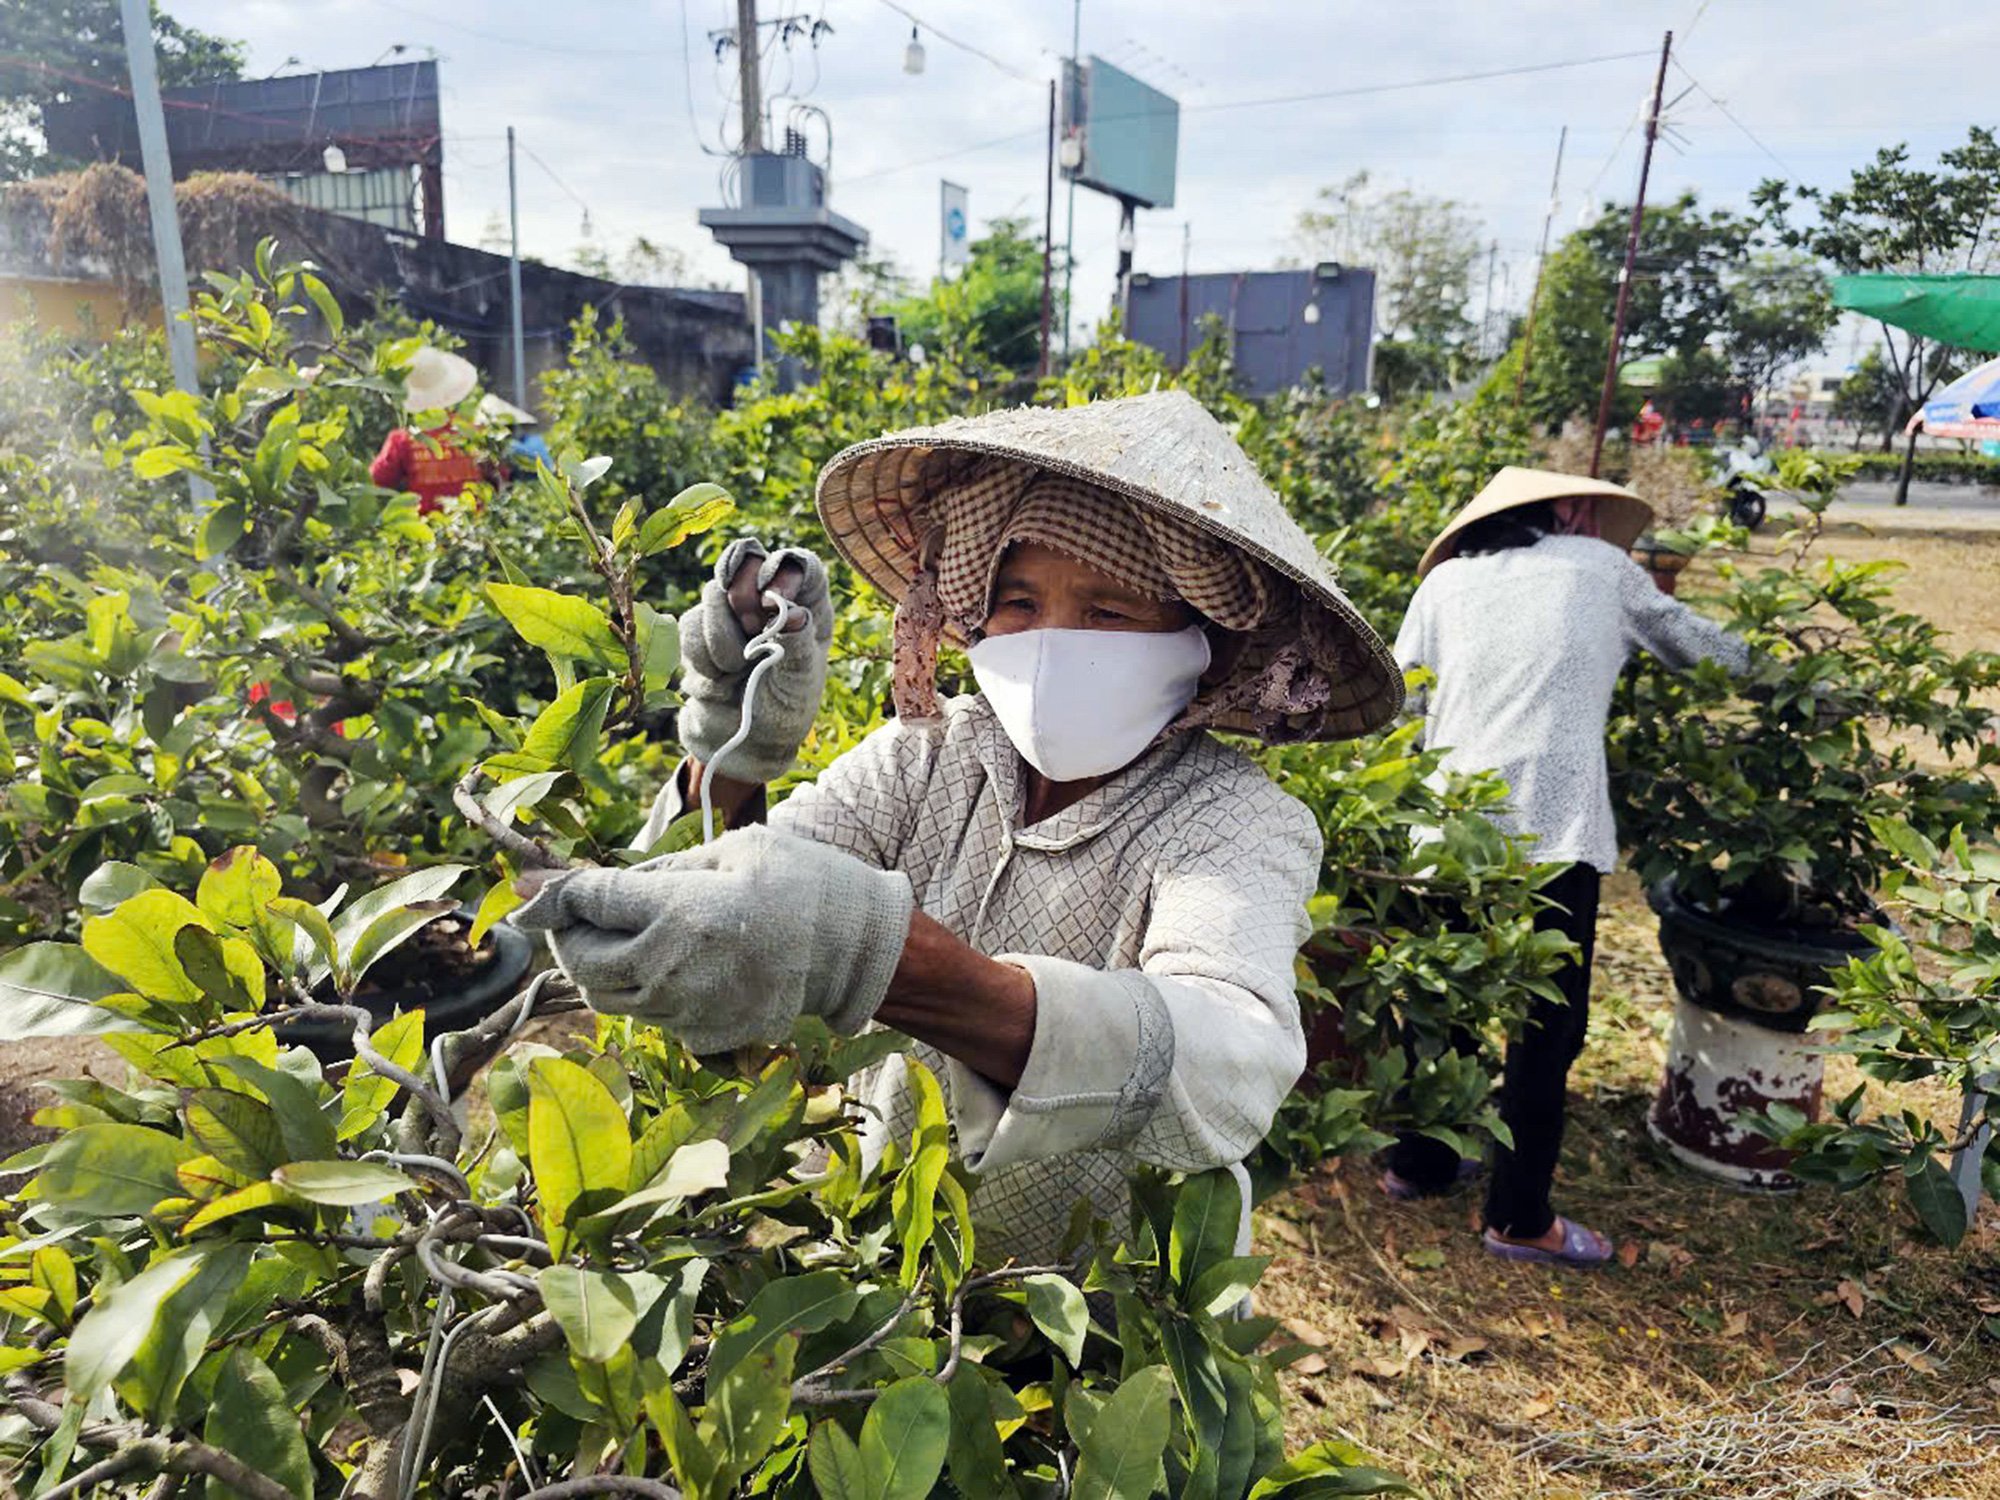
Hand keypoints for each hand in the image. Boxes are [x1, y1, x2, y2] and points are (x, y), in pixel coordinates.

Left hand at [510, 826, 911, 1053]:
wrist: (857, 948)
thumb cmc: (797, 881)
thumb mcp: (729, 850)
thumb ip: (651, 870)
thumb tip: (580, 884)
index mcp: (681, 911)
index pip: (586, 903)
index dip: (550, 895)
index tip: (529, 890)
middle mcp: (674, 969)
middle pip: (579, 960)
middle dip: (567, 935)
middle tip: (583, 913)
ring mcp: (687, 1010)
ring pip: (603, 995)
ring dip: (598, 965)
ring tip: (628, 935)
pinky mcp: (701, 1036)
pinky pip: (644, 1015)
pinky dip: (638, 990)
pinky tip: (670, 963)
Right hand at [677, 538, 833, 784]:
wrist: (741, 747)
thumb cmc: (782, 714)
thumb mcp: (799, 685)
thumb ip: (795, 645)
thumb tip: (792, 612)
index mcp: (807, 607)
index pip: (798, 563)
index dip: (780, 569)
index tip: (769, 598)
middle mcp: (769, 602)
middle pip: (746, 561)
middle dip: (740, 599)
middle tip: (750, 632)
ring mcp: (731, 614)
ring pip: (711, 597)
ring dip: (721, 643)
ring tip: (737, 674)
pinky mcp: (700, 632)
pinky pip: (688, 627)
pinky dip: (702, 659)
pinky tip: (718, 681)